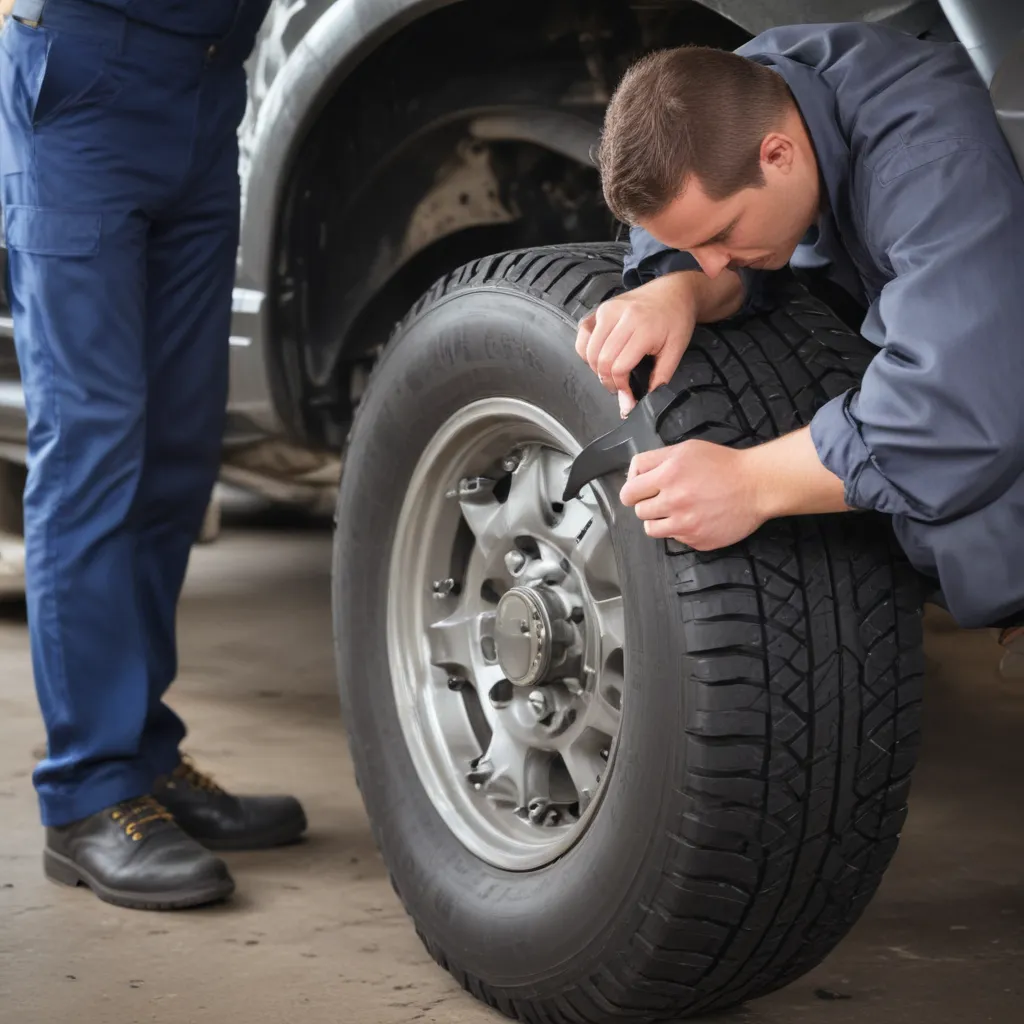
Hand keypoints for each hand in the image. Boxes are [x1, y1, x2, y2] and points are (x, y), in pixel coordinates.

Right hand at [575, 272, 697, 415]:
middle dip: (608, 381)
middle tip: (620, 387)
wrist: (673, 291)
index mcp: (643, 328)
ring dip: (596, 369)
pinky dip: (587, 352)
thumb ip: (659, 378)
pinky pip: (582, 336)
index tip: (629, 397)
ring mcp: (607, 310)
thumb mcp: (676, 350)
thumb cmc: (676, 321)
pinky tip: (600, 357)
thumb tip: (640, 403)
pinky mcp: (599, 308)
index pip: (619, 367)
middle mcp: (621, 316)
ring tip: (611, 373)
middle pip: (601, 361)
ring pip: (589, 351)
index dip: (621, 388)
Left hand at [619, 427, 849, 549]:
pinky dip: (681, 530)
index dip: (632, 491)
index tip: (640, 491)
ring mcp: (685, 525)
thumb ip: (653, 461)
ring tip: (677, 510)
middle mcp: (673, 502)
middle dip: (648, 504)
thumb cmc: (723, 464)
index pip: (628, 492)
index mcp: (667, 475)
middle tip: (665, 497)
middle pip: (639, 511)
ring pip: (652, 530)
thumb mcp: (685, 450)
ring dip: (659, 520)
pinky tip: (696, 518)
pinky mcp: (697, 540)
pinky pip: (676, 539)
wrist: (757, 485)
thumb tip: (632, 476)